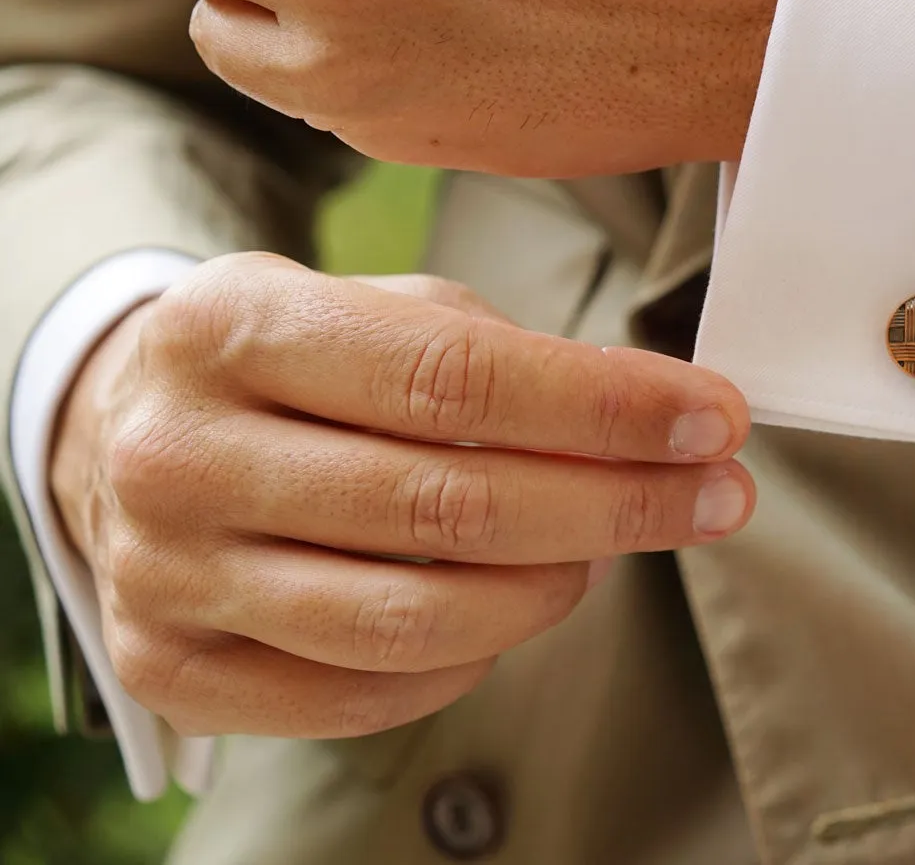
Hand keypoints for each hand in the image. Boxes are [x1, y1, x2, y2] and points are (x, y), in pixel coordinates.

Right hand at [50, 254, 753, 737]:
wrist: (120, 430)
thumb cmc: (289, 362)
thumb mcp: (369, 302)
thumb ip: (494, 350)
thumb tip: (654, 419)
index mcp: (234, 326)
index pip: (455, 377)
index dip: (606, 407)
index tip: (712, 418)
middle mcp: (182, 453)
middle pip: (449, 505)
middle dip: (619, 503)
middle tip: (716, 494)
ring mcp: (168, 572)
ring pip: (414, 617)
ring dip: (555, 588)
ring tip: (610, 549)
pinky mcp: (174, 669)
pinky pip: (368, 690)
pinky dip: (471, 657)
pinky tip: (512, 604)